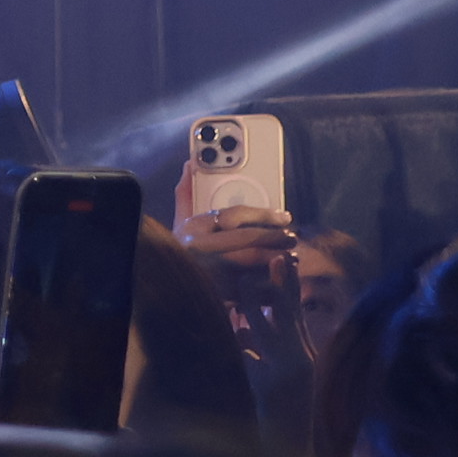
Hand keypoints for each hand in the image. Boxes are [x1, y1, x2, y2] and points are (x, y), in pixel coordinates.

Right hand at [169, 179, 301, 337]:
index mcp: (193, 227)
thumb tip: (190, 163)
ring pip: (250, 263)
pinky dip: (267, 285)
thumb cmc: (176, 251)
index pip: (235, 215)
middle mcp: (199, 247)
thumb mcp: (178, 222)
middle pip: (246, 239)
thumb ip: (185, 193)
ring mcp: (208, 271)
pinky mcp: (215, 293)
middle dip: (273, 237)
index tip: (284, 217)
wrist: (166, 288)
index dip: (264, 214)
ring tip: (291, 257)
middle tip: (291, 238)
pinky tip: (280, 282)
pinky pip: (248, 288)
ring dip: (275, 260)